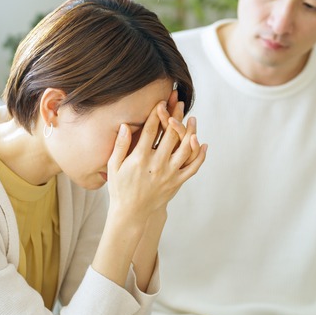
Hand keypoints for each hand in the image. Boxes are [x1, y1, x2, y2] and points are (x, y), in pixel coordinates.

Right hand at [106, 100, 206, 223]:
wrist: (131, 213)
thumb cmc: (120, 188)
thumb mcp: (113, 166)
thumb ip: (120, 145)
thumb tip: (125, 125)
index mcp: (140, 158)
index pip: (152, 130)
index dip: (157, 114)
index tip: (161, 101)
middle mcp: (157, 164)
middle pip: (172, 135)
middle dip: (176, 116)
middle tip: (180, 103)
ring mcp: (169, 173)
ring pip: (186, 148)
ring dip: (191, 131)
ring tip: (193, 119)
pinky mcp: (177, 182)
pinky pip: (193, 167)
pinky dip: (200, 155)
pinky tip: (202, 143)